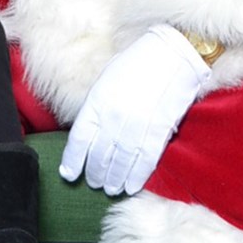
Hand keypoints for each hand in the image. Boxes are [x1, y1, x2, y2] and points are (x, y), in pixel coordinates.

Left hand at [59, 26, 209, 196]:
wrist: (172, 54)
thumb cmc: (137, 64)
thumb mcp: (106, 80)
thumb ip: (97, 107)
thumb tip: (91, 131)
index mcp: (97, 101)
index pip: (78, 140)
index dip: (73, 161)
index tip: (69, 174)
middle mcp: (113, 117)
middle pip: (98, 156)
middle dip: (95, 173)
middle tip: (94, 183)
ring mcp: (136, 126)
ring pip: (120, 163)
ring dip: (114, 180)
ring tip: (110, 189)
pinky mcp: (158, 131)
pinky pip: (144, 161)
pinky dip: (136, 177)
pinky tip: (130, 186)